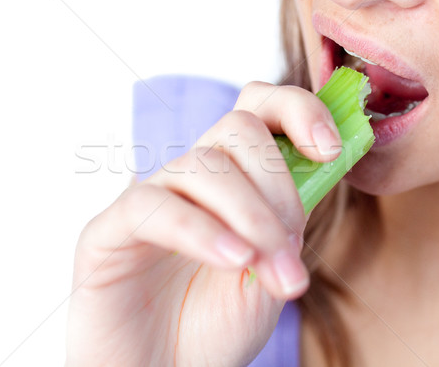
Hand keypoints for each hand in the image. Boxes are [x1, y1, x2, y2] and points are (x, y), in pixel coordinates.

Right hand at [65, 82, 341, 365]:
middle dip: (279, 187)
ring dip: (252, 217)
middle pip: (238, 129)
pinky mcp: (108, 230)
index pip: (257, 110)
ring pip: (203, 166)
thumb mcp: (271, 274)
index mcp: (229, 182)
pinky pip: (154, 207)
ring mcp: (148, 200)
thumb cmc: (214, 328)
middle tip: (290, 249)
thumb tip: (324, 165)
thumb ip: (290, 221)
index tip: (330, 147)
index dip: (297, 110)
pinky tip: (233, 261)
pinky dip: (203, 231)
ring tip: (270, 273)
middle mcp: (188, 181)